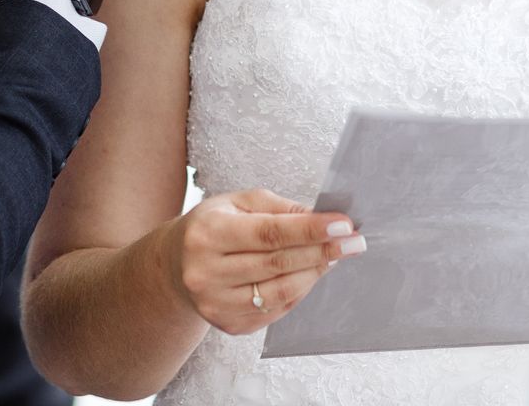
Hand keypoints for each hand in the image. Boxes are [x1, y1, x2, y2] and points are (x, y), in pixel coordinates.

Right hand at [164, 188, 363, 336]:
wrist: (174, 267)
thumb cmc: (212, 228)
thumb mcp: (237, 203)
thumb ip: (279, 209)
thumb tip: (321, 219)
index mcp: (208, 234)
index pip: (269, 233)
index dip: (310, 230)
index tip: (343, 224)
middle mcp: (207, 273)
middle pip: (278, 263)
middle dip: (322, 251)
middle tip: (354, 241)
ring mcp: (217, 305)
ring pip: (281, 292)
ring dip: (315, 273)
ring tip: (335, 256)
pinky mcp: (229, 325)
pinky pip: (277, 310)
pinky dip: (299, 290)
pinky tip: (309, 274)